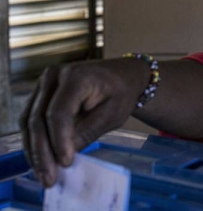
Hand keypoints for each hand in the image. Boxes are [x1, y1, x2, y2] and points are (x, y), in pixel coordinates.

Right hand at [19, 58, 147, 186]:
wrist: (122, 76)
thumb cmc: (121, 93)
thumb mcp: (112, 114)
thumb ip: (88, 133)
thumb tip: (64, 158)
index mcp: (76, 77)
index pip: (59, 112)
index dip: (59, 140)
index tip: (65, 163)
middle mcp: (53, 77)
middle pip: (38, 118)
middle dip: (42, 152)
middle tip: (48, 178)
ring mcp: (44, 85)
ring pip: (28, 121)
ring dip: (34, 151)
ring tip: (43, 175)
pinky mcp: (40, 95)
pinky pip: (30, 120)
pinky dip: (34, 142)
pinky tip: (41, 161)